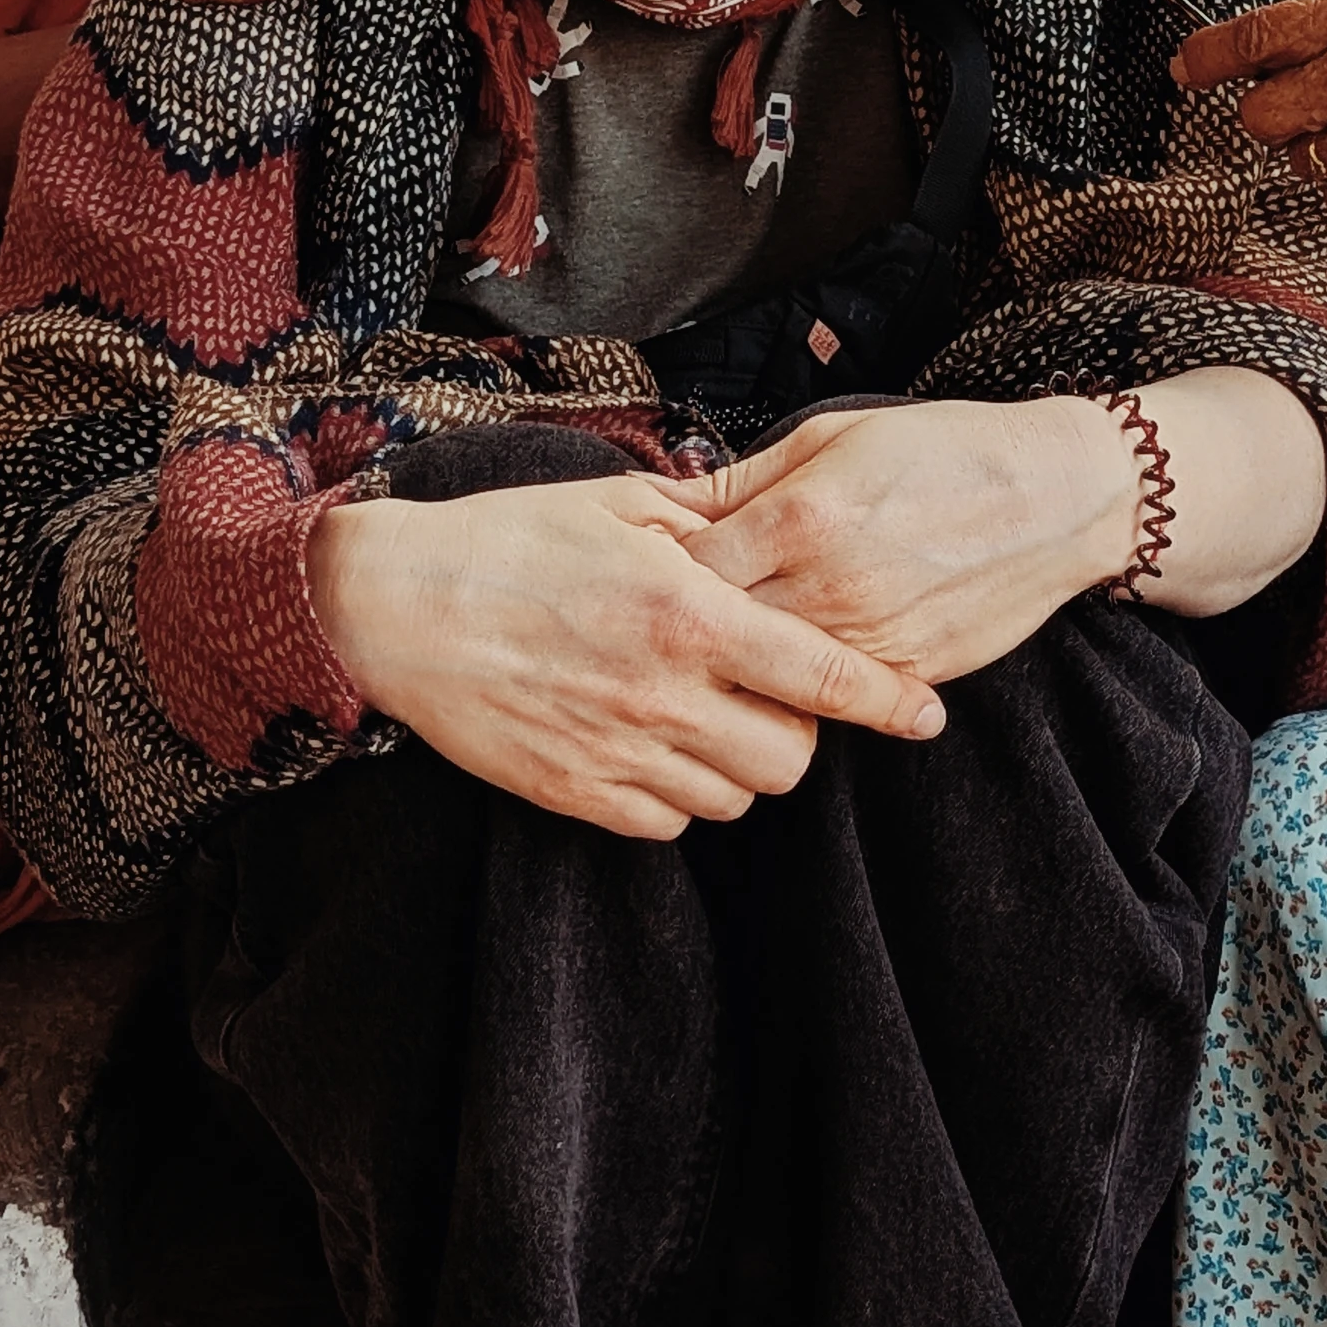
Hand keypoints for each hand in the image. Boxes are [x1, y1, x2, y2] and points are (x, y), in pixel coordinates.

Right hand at [303, 472, 943, 839]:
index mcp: (689, 614)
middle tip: (773, 692)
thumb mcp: (622, 502)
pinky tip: (655, 742)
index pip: (823, 677)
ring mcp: (619, 754)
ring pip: (735, 797)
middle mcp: (664, 694)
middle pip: (793, 757)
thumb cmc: (513, 539)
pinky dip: (679, 794)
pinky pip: (669, 823)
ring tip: (706, 711)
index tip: (927, 714)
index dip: (889, 702)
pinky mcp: (576, 795)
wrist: (399, 607)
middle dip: (800, 730)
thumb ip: (713, 518)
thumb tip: (782, 513)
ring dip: (739, 762)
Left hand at [689, 394, 1132, 681]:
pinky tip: (800, 664)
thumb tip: (671, 503)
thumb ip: (748, 478)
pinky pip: (833, 700)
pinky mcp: (906, 673)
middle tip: (675, 623)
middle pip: (719, 637)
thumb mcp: (834, 436)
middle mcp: (828, 587)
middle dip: (692, 632)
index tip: (657, 572)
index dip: (664, 575)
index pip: (689, 572)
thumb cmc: (943, 450)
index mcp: (801, 518)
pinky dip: (808, 688)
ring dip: (747, 668)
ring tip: (732, 647)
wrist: (1055, 496)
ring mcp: (869, 640)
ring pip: (770, 680)